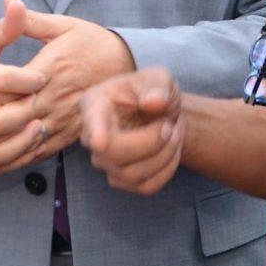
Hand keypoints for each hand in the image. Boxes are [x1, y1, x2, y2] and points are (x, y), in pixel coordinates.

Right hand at [0, 0, 48, 171]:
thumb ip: (4, 26)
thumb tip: (18, 0)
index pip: (0, 79)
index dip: (27, 79)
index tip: (45, 76)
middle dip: (24, 116)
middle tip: (44, 107)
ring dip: (18, 143)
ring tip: (39, 129)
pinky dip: (7, 160)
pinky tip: (25, 148)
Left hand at [0, 0, 134, 175]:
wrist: (127, 65)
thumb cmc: (93, 43)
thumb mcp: (65, 26)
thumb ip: (32, 21)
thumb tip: (10, 0)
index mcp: (52, 70)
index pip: (23, 85)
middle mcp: (57, 98)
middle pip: (23, 118)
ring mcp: (64, 119)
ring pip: (30, 141)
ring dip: (1, 150)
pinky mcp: (68, 135)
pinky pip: (41, 152)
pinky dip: (17, 160)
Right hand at [80, 67, 184, 195]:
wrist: (160, 113)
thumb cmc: (153, 91)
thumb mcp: (158, 78)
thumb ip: (157, 86)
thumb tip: (153, 103)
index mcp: (95, 105)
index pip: (91, 122)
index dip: (96, 133)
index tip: (102, 142)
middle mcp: (92, 136)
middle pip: (112, 154)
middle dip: (151, 142)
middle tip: (170, 124)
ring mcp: (104, 162)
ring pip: (131, 175)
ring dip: (164, 155)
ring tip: (175, 133)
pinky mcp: (121, 180)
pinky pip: (146, 187)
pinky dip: (167, 170)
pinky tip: (172, 151)